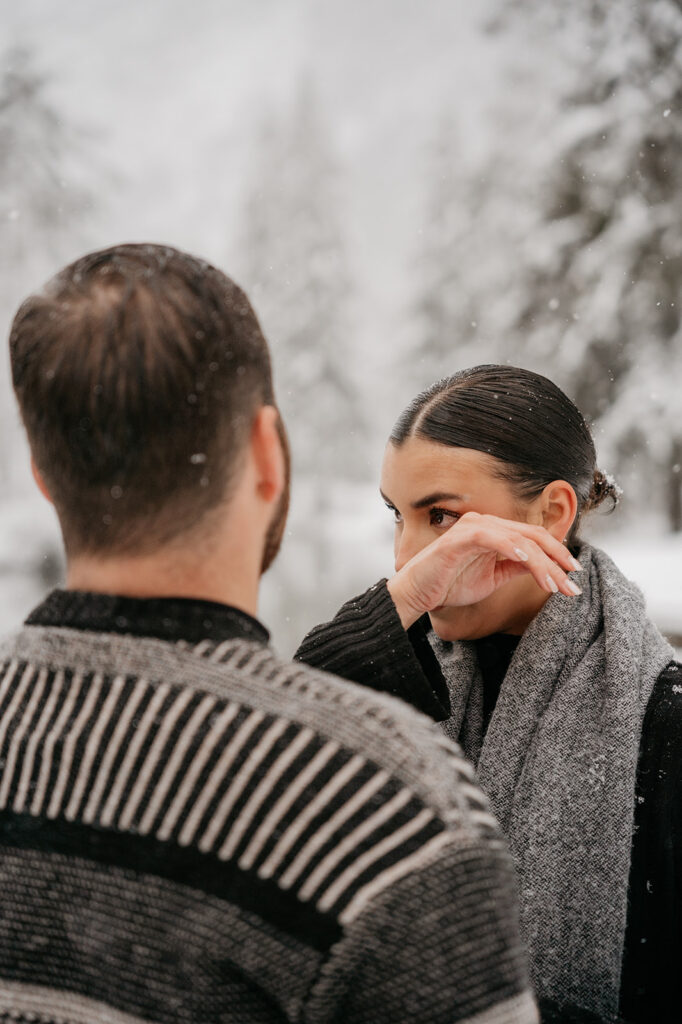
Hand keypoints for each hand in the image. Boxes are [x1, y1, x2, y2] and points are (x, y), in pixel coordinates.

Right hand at [386, 512, 582, 629]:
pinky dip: (511, 547)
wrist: (417, 594)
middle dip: (557, 558)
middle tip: (573, 580)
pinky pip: (491, 537)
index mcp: (494, 532)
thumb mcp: (492, 578)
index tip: (574, 575)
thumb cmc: (450, 585)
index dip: (557, 554)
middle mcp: (486, 524)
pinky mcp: (459, 538)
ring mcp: (472, 528)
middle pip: (532, 536)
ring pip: (518, 539)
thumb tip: (545, 568)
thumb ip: (515, 568)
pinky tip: (527, 560)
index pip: (533, 539)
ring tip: (554, 584)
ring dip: (540, 562)